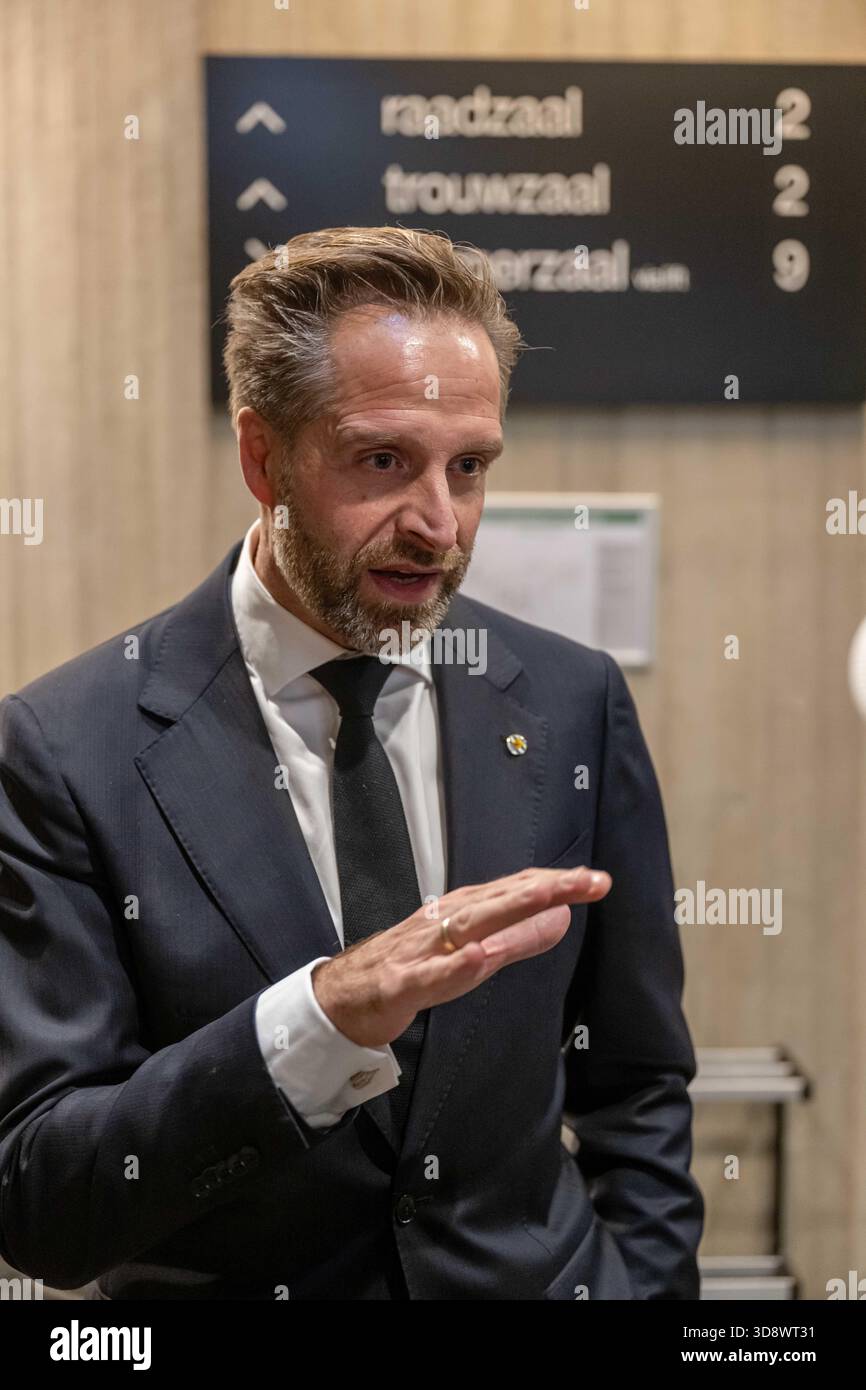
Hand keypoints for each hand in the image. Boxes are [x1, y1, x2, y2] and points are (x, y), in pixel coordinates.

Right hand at [312, 864, 611, 1047]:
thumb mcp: (474, 953)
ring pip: (471, 927)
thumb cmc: (408, 967)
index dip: (558, 885)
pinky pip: (431, 975)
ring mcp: (423, 951)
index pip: (517, 890)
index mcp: (463, 913)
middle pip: (502, 899)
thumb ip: (518, 935)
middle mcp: (446, 922)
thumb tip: (563, 917)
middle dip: (547, 889)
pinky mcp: (401, 983)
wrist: (341, 997)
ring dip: (510, 910)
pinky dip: (456, 964)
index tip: (598, 881)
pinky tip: (480, 955)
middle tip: (591, 881)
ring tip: (548, 898)